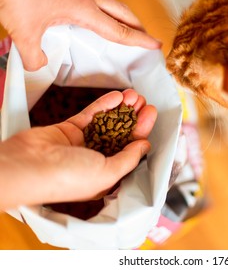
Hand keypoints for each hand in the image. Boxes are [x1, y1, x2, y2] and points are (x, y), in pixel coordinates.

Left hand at [0, 0, 161, 70]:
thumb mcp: (23, 31)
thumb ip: (34, 56)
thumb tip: (39, 65)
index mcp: (84, 10)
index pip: (119, 30)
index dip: (140, 40)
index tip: (155, 44)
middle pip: (123, 13)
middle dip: (138, 26)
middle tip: (147, 38)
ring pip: (111, 4)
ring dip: (123, 17)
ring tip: (128, 29)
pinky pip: (96, 1)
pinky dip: (105, 12)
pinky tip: (95, 19)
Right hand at [0, 89, 156, 209]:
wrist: (29, 165)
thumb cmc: (69, 178)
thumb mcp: (108, 172)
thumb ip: (129, 158)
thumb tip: (144, 145)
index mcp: (107, 175)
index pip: (130, 150)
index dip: (142, 132)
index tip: (151, 115)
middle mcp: (96, 159)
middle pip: (121, 135)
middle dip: (134, 117)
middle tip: (145, 102)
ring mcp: (83, 143)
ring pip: (108, 123)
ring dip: (122, 108)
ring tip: (134, 95)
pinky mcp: (70, 129)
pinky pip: (91, 115)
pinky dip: (105, 105)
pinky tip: (118, 96)